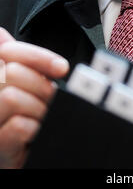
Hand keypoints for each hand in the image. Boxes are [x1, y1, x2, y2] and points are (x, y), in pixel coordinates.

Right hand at [0, 27, 68, 168]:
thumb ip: (16, 62)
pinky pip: (18, 126)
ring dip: (38, 109)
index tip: (61, 68)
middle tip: (48, 101)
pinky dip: (34, 129)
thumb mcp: (23, 90)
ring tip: (42, 119)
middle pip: (11, 72)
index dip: (38, 57)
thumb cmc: (26, 126)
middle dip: (41, 86)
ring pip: (12, 97)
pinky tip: (35, 134)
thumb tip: (0, 35)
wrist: (28, 162)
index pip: (7, 52)